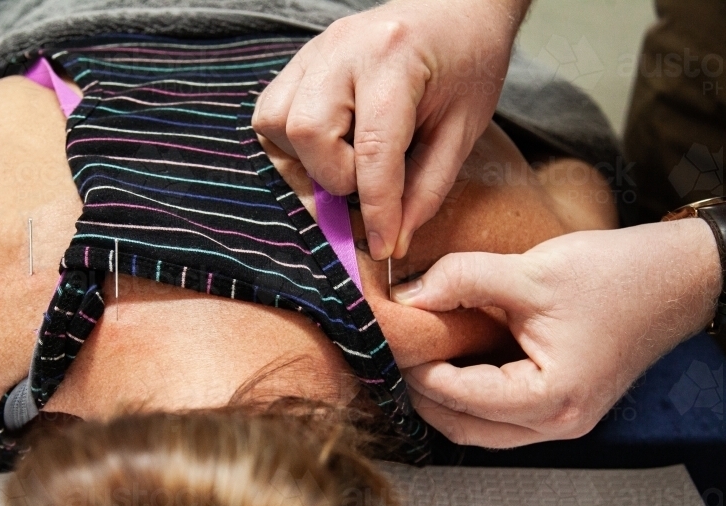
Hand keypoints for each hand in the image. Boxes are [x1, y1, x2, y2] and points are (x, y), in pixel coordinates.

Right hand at [253, 0, 529, 259]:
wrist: (458, 7)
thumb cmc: (468, 64)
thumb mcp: (463, 130)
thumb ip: (425, 189)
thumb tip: (389, 241)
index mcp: (394, 57)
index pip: (373, 150)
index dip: (375, 209)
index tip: (379, 248)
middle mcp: (344, 48)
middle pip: (308, 132)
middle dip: (334, 179)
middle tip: (363, 194)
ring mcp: (315, 51)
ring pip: (276, 123)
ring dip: (305, 163)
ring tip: (342, 171)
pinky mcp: (300, 61)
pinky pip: (271, 113)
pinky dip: (292, 146)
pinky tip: (324, 153)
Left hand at [390, 219, 721, 446]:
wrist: (678, 277)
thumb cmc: (619, 276)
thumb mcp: (531, 272)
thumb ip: (462, 280)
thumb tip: (407, 295)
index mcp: (550, 399)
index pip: (458, 397)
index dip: (416, 367)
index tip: (390, 338)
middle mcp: (556, 424)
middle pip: (462, 428)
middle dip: (421, 393)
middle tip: (395, 352)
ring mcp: (561, 422)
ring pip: (479, 429)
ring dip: (443, 399)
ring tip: (416, 356)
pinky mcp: (561, 407)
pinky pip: (499, 416)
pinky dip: (469, 394)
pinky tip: (451, 360)